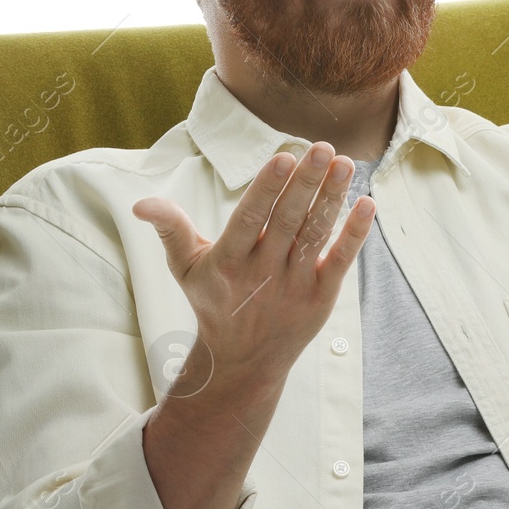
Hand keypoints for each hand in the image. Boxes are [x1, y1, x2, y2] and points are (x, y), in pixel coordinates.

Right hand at [132, 141, 373, 388]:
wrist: (244, 360)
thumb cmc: (213, 300)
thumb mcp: (185, 267)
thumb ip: (170, 228)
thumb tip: (141, 203)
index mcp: (229, 261)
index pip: (249, 218)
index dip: (267, 188)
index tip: (284, 157)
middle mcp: (263, 272)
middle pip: (288, 220)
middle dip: (306, 183)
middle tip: (324, 147)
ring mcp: (295, 285)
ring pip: (316, 235)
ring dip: (332, 198)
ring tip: (347, 163)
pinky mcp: (321, 296)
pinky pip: (341, 261)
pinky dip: (355, 234)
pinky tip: (368, 204)